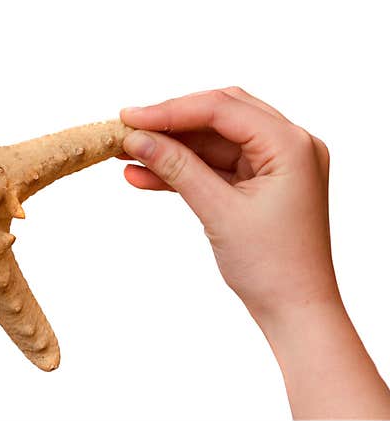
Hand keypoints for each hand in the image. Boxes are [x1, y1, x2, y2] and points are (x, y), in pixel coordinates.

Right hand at [119, 87, 389, 418]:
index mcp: (292, 145)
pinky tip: (143, 174)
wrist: (295, 311)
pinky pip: (213, 165)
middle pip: (219, 115)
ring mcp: (275, 164)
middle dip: (171, 122)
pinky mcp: (259, 183)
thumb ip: (177, 168)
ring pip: (212, 141)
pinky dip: (182, 169)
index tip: (129, 117)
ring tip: (126, 153)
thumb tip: (137, 139)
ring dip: (171, 147)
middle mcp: (289, 146)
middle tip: (127, 127)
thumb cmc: (273, 267)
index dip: (171, 110)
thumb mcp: (218, 211)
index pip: (223, 109)